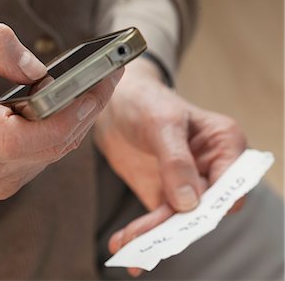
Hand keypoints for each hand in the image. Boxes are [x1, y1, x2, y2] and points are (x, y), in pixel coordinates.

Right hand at [0, 21, 123, 198]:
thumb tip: (38, 72)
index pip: (12, 136)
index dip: (57, 121)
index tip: (88, 93)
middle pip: (43, 147)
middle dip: (84, 113)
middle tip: (109, 78)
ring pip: (51, 154)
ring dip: (79, 121)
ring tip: (95, 88)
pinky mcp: (1, 183)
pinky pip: (45, 159)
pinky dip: (63, 134)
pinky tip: (68, 110)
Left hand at [94, 58, 245, 276]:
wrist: (116, 105)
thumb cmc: (146, 102)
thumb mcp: (161, 123)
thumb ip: (175, 160)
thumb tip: (189, 203)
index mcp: (223, 144)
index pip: (232, 185)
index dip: (213, 204)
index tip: (186, 213)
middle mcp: (210, 168)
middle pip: (205, 208)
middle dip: (177, 227)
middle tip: (149, 240)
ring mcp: (187, 184)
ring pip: (179, 219)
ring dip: (154, 235)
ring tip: (128, 245)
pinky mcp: (164, 194)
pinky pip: (159, 219)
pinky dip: (143, 233)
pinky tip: (124, 242)